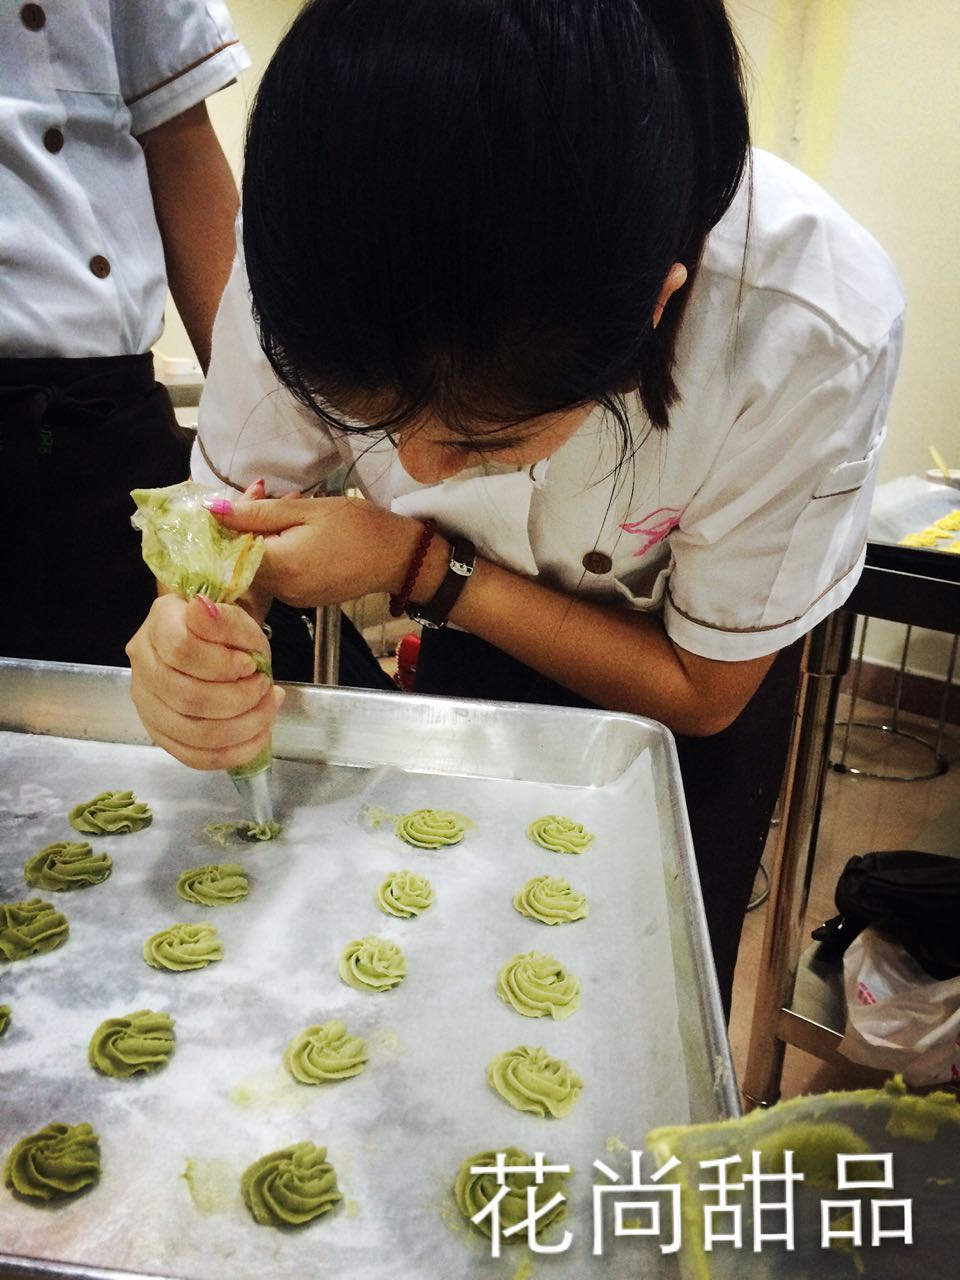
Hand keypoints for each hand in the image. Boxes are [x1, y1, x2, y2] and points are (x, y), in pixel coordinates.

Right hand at [126, 593, 283, 769]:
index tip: (250, 664)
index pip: (180, 649)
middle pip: (186, 696)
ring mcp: (146, 701)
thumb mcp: (239, 620)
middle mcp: (143, 662)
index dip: (222, 664)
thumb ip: (225, 618)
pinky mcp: (158, 732)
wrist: (220, 649)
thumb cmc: (228, 632)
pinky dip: (233, 752)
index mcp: (160, 623)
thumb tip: (200, 609)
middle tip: (265, 688)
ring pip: (190, 730)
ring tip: (267, 710)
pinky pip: (192, 756)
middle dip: (238, 698)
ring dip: (241, 727)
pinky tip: (256, 735)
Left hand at [203, 494, 437, 606]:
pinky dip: (277, 550)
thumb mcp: (308, 510)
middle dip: (244, 524)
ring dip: (261, 535)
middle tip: (263, 492)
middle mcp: (282, 590)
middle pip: (241, 558)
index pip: (229, 550)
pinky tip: (293, 530)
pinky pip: (277, 573)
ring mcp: (292, 598)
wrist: (400, 558)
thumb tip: (214, 509)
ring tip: (284, 507)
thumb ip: (258, 512)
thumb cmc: (360, 528)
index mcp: (281, 567)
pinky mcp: (302, 599)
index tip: (239, 499)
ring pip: (259, 565)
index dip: (226, 522)